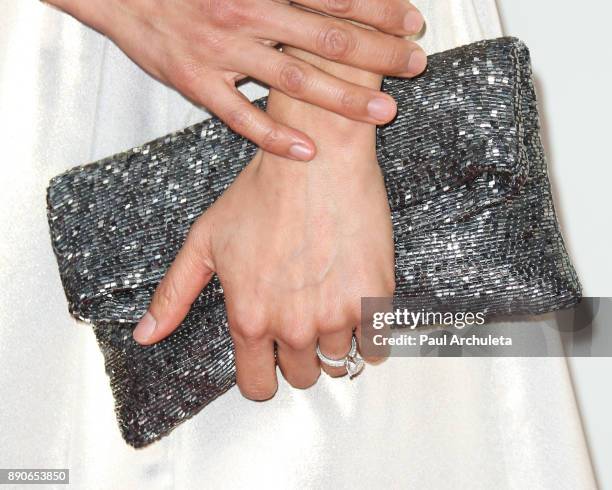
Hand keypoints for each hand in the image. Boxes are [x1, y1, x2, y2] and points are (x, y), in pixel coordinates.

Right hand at [46, 0, 425, 159]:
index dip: (379, 8)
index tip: (411, 22)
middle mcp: (247, 15)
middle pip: (327, 39)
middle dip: (379, 52)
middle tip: (416, 65)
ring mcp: (223, 53)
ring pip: (294, 81)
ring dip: (344, 98)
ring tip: (385, 112)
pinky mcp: (197, 83)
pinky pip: (241, 116)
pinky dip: (275, 136)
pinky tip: (307, 150)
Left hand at [132, 142, 394, 397]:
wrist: (316, 160)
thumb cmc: (262, 193)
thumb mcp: (205, 241)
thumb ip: (175, 294)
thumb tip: (147, 335)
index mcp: (251, 318)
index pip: (258, 387)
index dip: (263, 377)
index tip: (271, 361)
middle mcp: (294, 325)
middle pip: (302, 376)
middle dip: (300, 355)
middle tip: (301, 317)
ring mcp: (337, 314)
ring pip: (340, 362)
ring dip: (334, 341)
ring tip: (328, 301)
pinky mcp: (373, 298)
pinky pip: (376, 346)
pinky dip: (369, 335)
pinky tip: (357, 307)